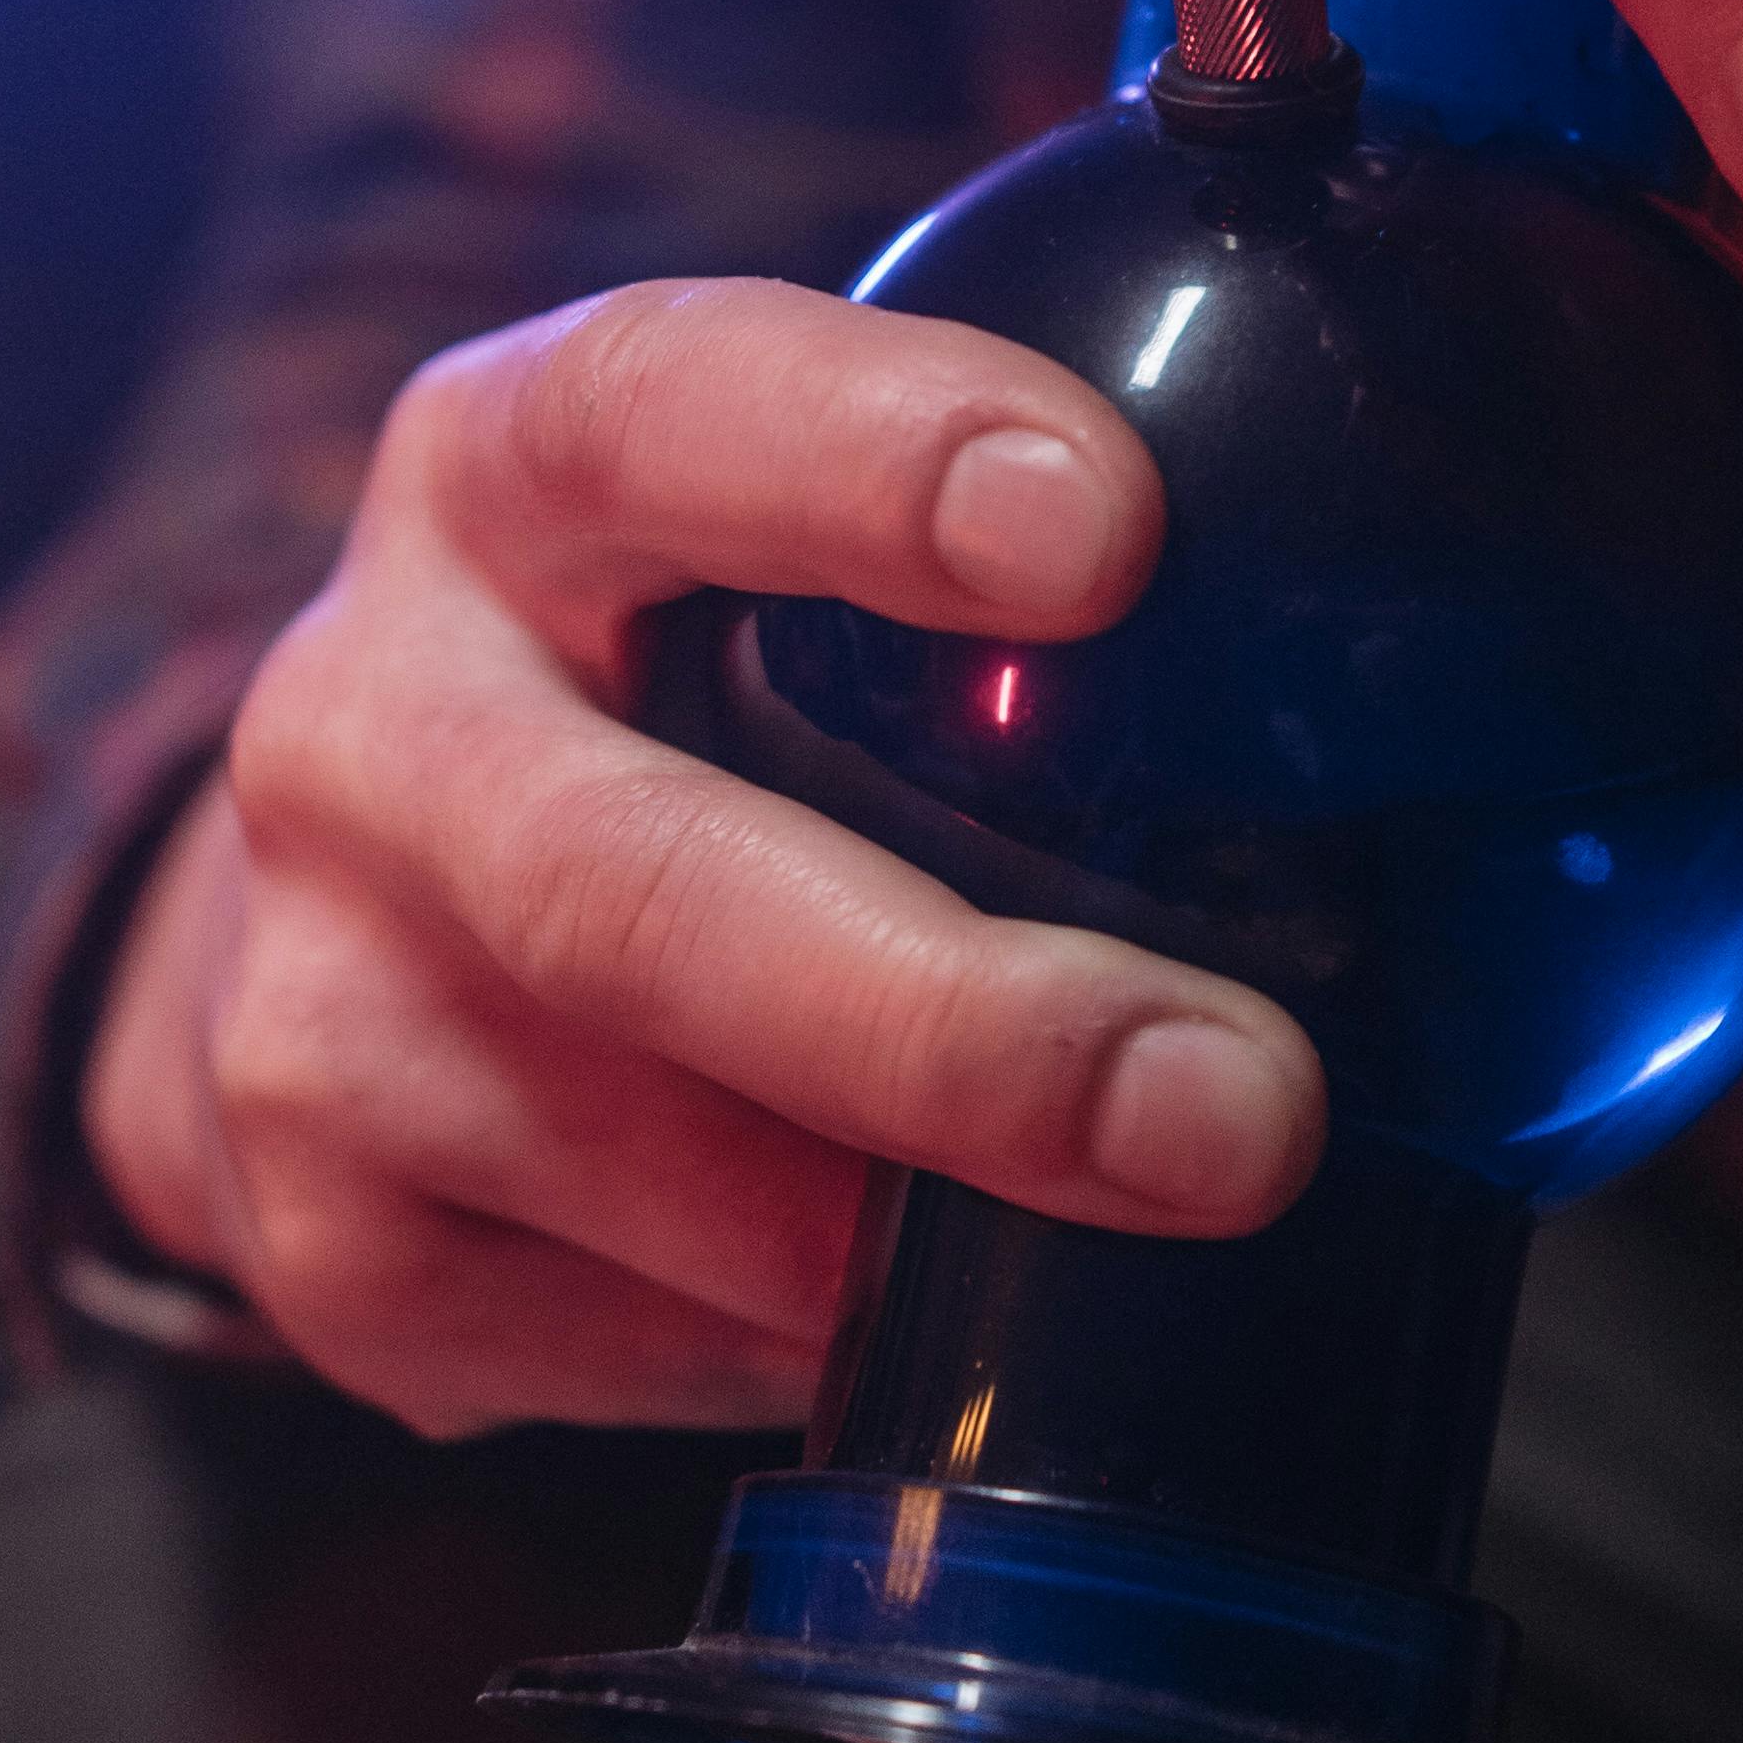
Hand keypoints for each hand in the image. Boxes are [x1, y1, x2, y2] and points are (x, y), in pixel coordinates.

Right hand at [82, 281, 1325, 1436]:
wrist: (343, 902)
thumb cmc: (678, 690)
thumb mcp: (776, 540)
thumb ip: (1012, 549)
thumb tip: (1430, 628)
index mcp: (513, 468)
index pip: (672, 406)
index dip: (876, 454)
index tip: (1112, 530)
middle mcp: (367, 716)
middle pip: (636, 887)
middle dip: (956, 1026)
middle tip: (1240, 1109)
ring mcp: (312, 997)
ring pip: (637, 1153)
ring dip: (919, 1235)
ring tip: (1162, 1229)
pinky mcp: (324, 1244)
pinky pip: (622, 1336)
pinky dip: (805, 1330)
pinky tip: (915, 1307)